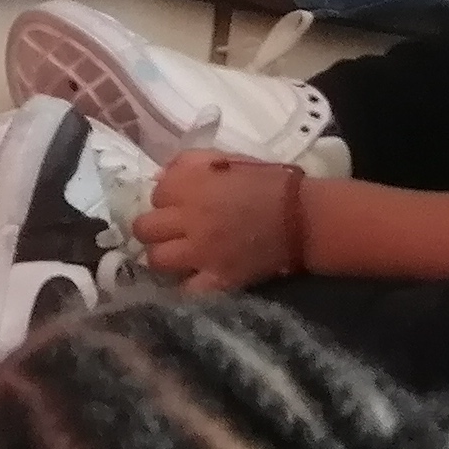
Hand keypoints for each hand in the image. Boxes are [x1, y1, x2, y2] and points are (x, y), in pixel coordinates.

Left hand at [138, 147, 304, 289]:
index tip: (178, 202)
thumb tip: (158, 176)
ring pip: (156, 260)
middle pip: (144, 228)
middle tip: (170, 231)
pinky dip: (185, 286)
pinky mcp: (218, 279)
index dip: (166, 198)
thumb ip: (187, 162)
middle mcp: (188, 219)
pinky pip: (186, 290)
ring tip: (177, 255)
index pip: (154, 193)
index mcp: (189, 185)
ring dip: (163, 256)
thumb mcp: (225, 158)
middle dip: (153, 228)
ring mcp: (201, 252)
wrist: (303, 216)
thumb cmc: (267, 182)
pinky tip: (191, 279)